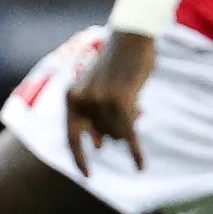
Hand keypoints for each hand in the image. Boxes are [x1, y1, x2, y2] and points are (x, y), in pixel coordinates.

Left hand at [64, 29, 155, 173]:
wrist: (131, 37)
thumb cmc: (116, 63)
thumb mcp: (97, 89)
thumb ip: (93, 115)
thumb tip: (98, 145)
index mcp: (72, 97)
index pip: (72, 137)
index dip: (79, 158)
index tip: (87, 175)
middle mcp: (83, 101)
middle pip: (103, 135)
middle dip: (117, 128)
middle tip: (131, 109)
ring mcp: (101, 101)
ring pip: (118, 133)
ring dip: (129, 123)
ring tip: (137, 103)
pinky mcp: (121, 102)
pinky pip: (129, 135)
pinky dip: (135, 151)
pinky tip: (140, 166)